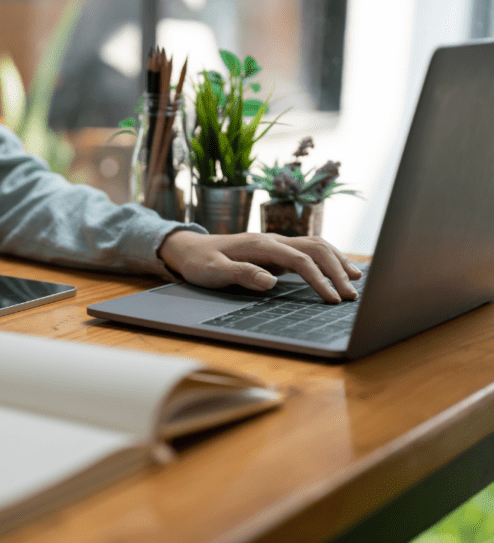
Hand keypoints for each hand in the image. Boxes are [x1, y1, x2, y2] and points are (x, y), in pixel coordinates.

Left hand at [157, 231, 362, 302]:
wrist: (189, 248)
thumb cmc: (200, 262)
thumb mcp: (214, 271)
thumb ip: (242, 274)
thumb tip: (270, 281)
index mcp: (261, 245)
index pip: (300, 259)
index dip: (318, 279)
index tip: (331, 299)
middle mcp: (273, 240)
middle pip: (315, 249)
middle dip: (337, 270)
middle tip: (352, 296)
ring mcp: (276, 244)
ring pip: (316, 246)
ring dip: (337, 261)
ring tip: (356, 281)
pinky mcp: (276, 251)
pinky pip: (308, 251)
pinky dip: (327, 259)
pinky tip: (339, 270)